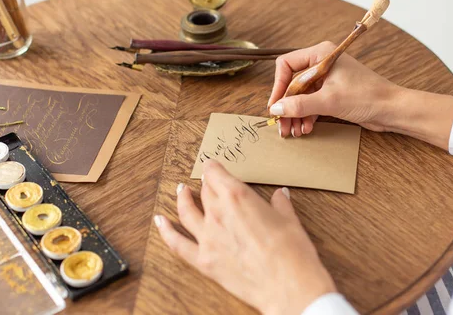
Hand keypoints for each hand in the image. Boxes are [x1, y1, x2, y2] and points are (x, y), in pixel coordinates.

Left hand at [154, 160, 336, 314]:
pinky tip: (160, 222)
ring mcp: (207, 238)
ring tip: (181, 191)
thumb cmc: (292, 252)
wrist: (288, 286)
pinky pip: (177, 244)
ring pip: (187, 211)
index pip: (217, 174)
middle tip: (208, 180)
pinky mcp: (204, 261)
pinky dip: (166, 231)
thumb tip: (280, 195)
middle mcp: (218, 213)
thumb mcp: (289, 220)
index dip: (214, 167)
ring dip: (182, 199)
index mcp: (238, 197)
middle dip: (207, 184)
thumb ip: (280, 204)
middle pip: (206, 192)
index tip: (214, 165)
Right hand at [268, 41, 400, 137]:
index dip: (278, 86)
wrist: (393, 110)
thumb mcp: (329, 101)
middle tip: (281, 124)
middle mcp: (322, 63)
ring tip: (293, 131)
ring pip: (301, 96)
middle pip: (292, 83)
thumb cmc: (368, 96)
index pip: (287, 65)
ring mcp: (327, 79)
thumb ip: (299, 105)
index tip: (275, 105)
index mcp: (321, 53)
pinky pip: (311, 103)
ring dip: (295, 114)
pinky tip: (305, 128)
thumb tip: (276, 108)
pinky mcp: (333, 93)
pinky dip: (306, 115)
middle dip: (286, 106)